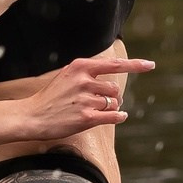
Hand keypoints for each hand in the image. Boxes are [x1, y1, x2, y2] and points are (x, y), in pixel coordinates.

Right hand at [19, 55, 155, 139]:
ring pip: (113, 103)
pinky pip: (114, 116)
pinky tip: (119, 117)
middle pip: (115, 89)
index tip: (151, 65)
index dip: (135, 65)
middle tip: (100, 103)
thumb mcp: (67, 76)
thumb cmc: (51, 97)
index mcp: (80, 67)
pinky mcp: (86, 117)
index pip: (114, 64)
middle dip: (112, 97)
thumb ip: (88, 74)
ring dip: (110, 108)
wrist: (32, 116)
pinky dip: (119, 117)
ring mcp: (85, 99)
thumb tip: (113, 80)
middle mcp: (84, 81)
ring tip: (94, 111)